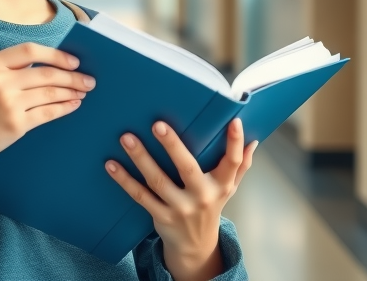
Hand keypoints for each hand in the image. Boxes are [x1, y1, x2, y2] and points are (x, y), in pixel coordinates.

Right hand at [0, 43, 95, 169]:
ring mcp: (8, 103)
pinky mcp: (15, 124)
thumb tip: (41, 66)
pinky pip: (47, 113)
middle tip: (88, 80)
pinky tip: (72, 105)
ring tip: (83, 92)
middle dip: (72, 76)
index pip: (30, 51)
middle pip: (46, 73)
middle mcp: (0, 80)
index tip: (72, 61)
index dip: (56, 55)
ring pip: (50, 93)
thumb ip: (4, 69)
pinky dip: (64, 108)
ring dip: (71, 91)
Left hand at [105, 118, 256, 280]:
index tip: (235, 121)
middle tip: (158, 124)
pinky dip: (125, 180)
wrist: (196, 245)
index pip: (233, 163)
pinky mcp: (161, 216)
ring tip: (127, 138)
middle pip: (188, 168)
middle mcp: (202, 196)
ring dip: (141, 158)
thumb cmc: (211, 206)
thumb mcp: (229, 188)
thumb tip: (253, 141)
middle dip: (173, 146)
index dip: (236, 143)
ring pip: (158, 181)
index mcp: (222, 185)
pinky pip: (140, 196)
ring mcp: (180, 208)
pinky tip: (112, 165)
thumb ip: (240, 166)